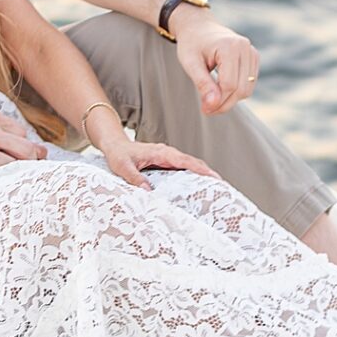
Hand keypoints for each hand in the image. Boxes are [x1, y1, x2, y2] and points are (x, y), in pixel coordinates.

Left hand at [98, 135, 220, 191]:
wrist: (114, 145)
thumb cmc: (118, 154)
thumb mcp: (122, 166)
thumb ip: (134, 178)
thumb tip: (148, 191)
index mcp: (161, 153)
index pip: (185, 161)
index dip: (201, 169)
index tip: (215, 178)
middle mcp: (167, 154)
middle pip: (193, 163)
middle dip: (208, 174)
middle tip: (223, 189)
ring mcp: (168, 159)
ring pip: (189, 167)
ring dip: (202, 176)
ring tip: (215, 191)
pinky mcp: (166, 164)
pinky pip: (182, 170)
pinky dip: (192, 177)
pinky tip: (197, 189)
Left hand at [170, 9, 258, 112]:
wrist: (199, 27)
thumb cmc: (192, 44)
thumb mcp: (190, 63)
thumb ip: (202, 83)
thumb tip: (212, 105)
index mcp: (230, 46)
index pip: (229, 84)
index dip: (217, 101)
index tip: (204, 110)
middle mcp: (245, 48)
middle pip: (241, 89)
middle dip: (225, 103)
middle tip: (207, 110)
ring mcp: (252, 52)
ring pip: (247, 89)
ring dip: (231, 100)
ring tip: (212, 100)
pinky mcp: (254, 58)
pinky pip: (249, 84)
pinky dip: (236, 92)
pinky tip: (220, 90)